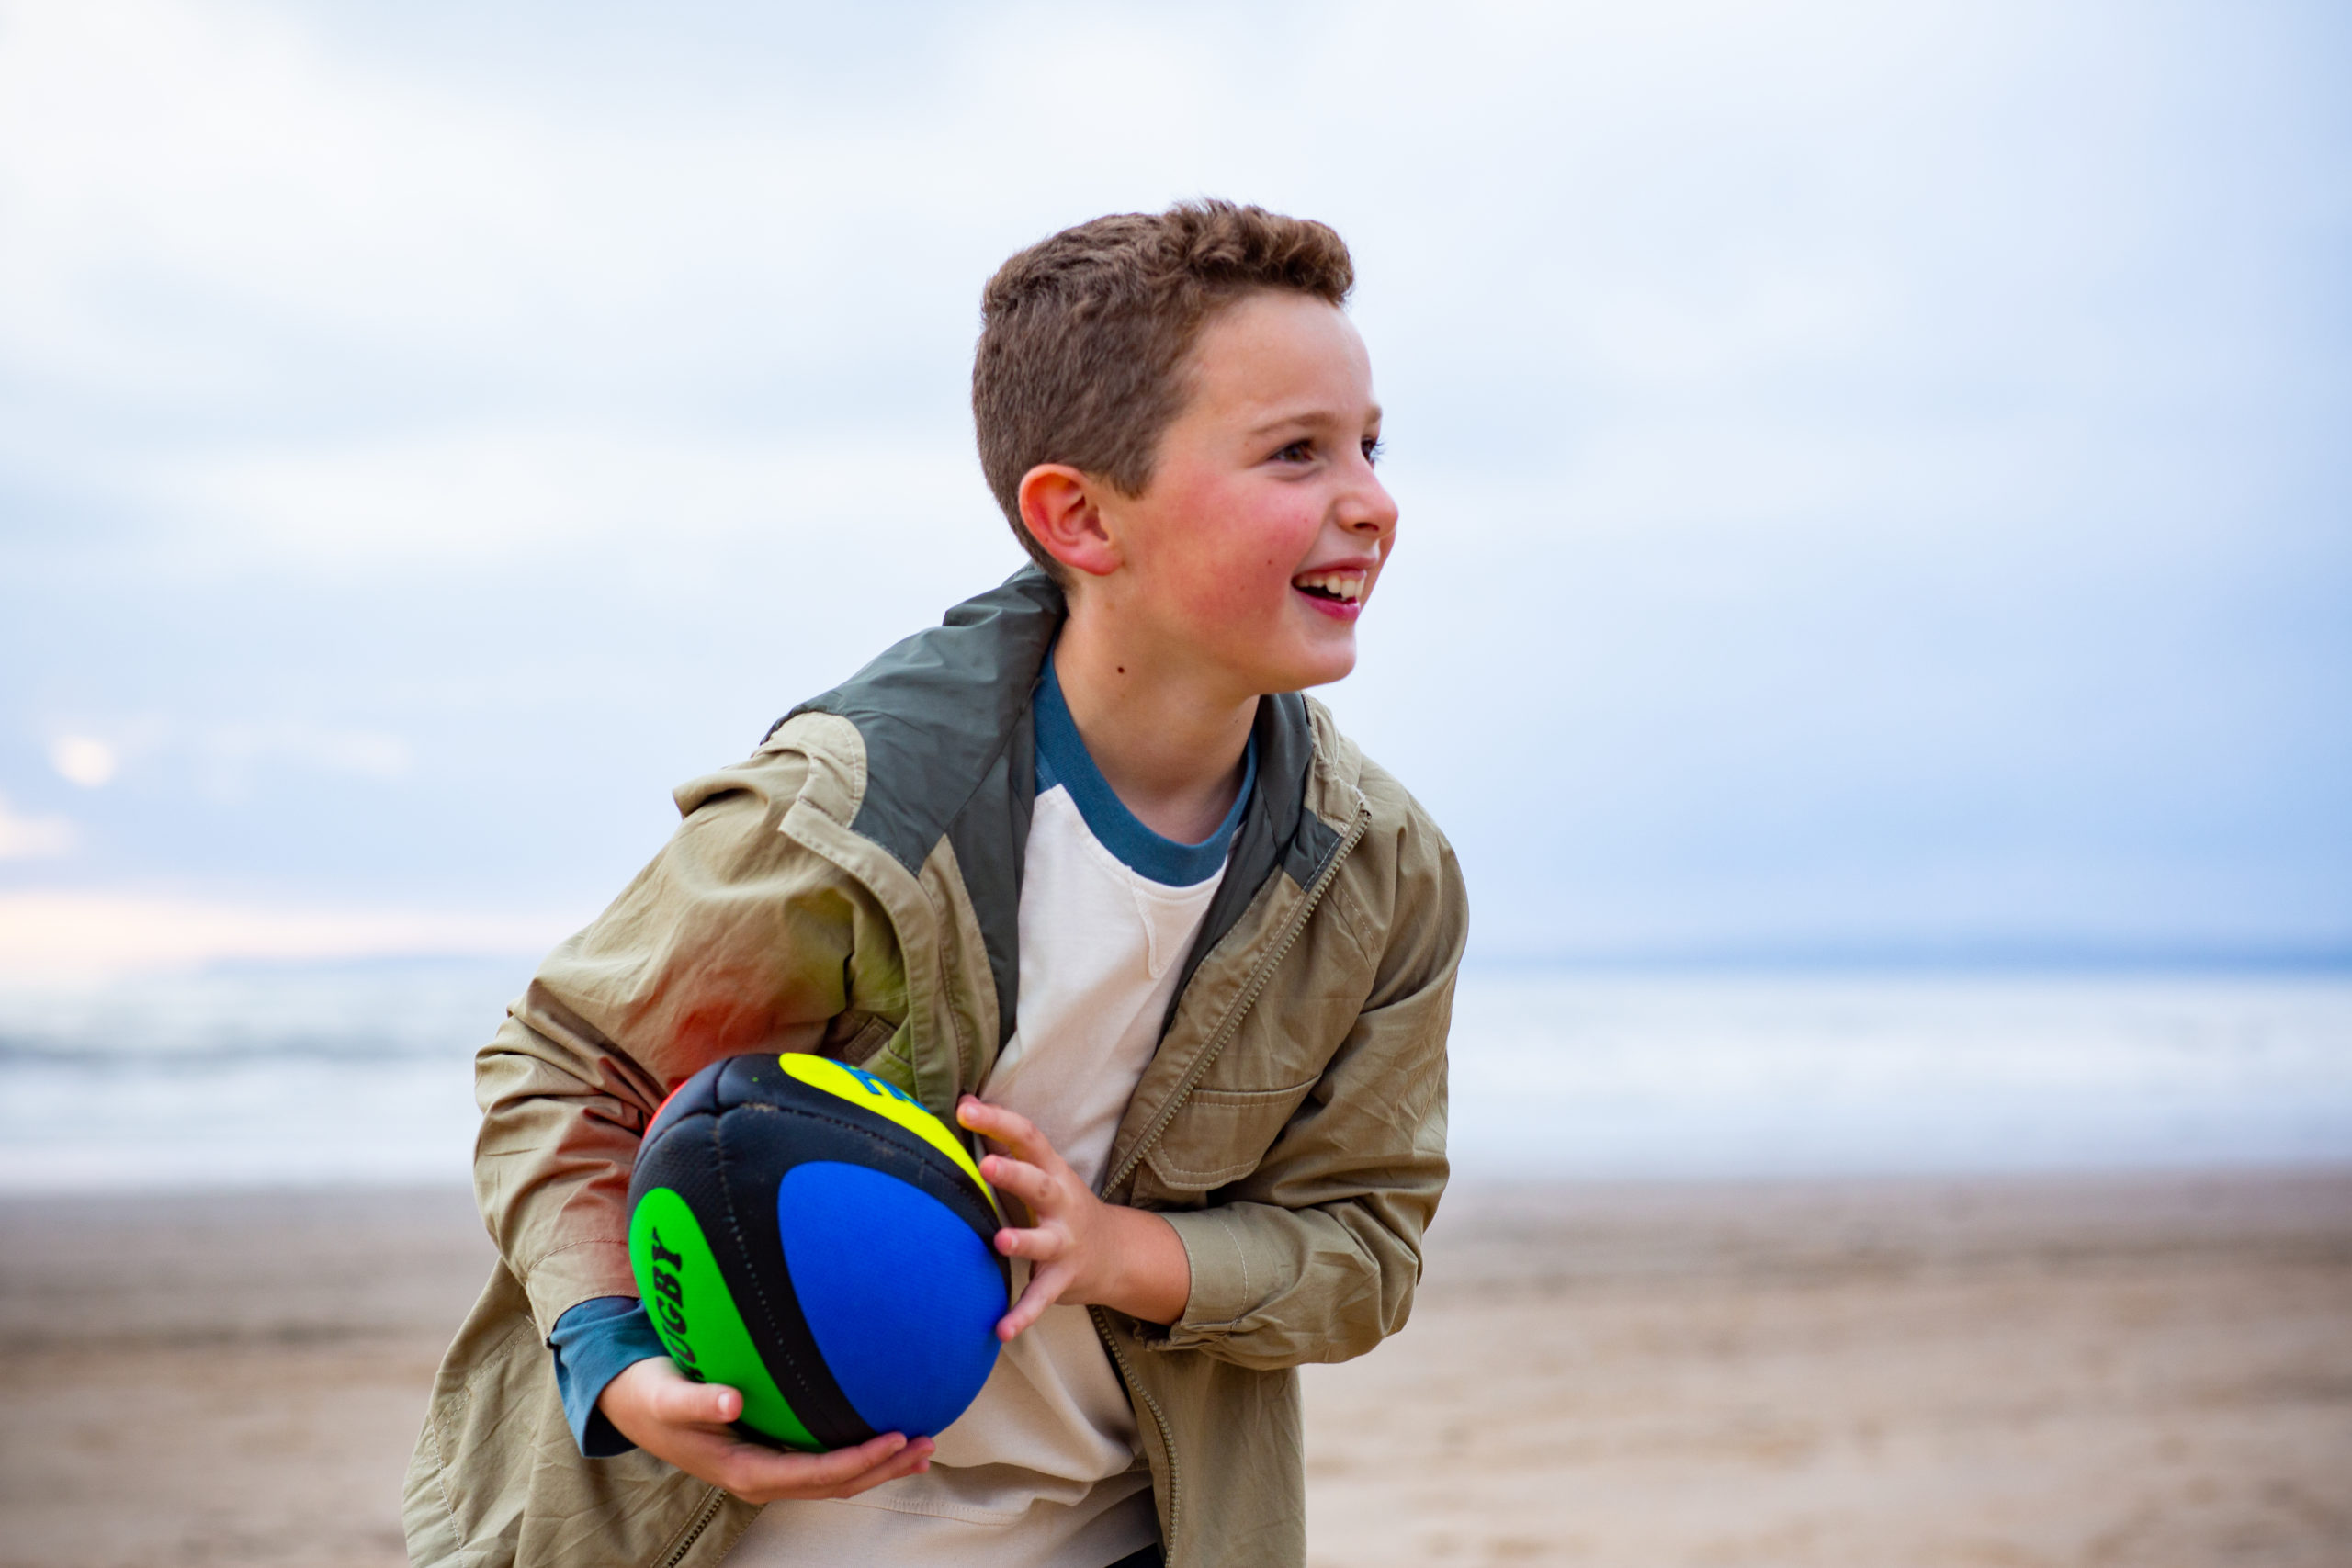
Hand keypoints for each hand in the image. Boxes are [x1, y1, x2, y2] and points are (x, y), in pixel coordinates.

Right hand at [597, 1356, 933, 1501]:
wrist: (630, 1402)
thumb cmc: (650, 1394)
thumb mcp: (667, 1395)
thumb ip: (698, 1400)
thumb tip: (733, 1399)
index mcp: (743, 1470)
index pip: (814, 1474)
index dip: (857, 1461)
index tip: (895, 1437)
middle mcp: (760, 1477)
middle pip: (834, 1485)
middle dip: (882, 1469)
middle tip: (928, 1446)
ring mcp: (767, 1469)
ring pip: (833, 1479)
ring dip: (878, 1466)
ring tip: (921, 1447)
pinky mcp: (769, 1454)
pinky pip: (822, 1462)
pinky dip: (857, 1455)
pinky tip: (883, 1438)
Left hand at [956, 1095, 1190, 1338]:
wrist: (1116, 1254)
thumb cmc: (1061, 1206)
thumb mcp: (1043, 1173)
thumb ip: (1006, 1147)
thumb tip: (963, 1107)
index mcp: (1053, 1171)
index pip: (1028, 1137)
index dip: (998, 1121)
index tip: (965, 1109)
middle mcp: (1062, 1203)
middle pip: (1040, 1184)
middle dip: (1015, 1173)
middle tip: (987, 1164)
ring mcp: (1065, 1242)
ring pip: (1043, 1242)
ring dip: (1023, 1241)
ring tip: (1000, 1242)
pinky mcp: (1064, 1279)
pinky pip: (1042, 1298)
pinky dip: (1023, 1314)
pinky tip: (1001, 1330)